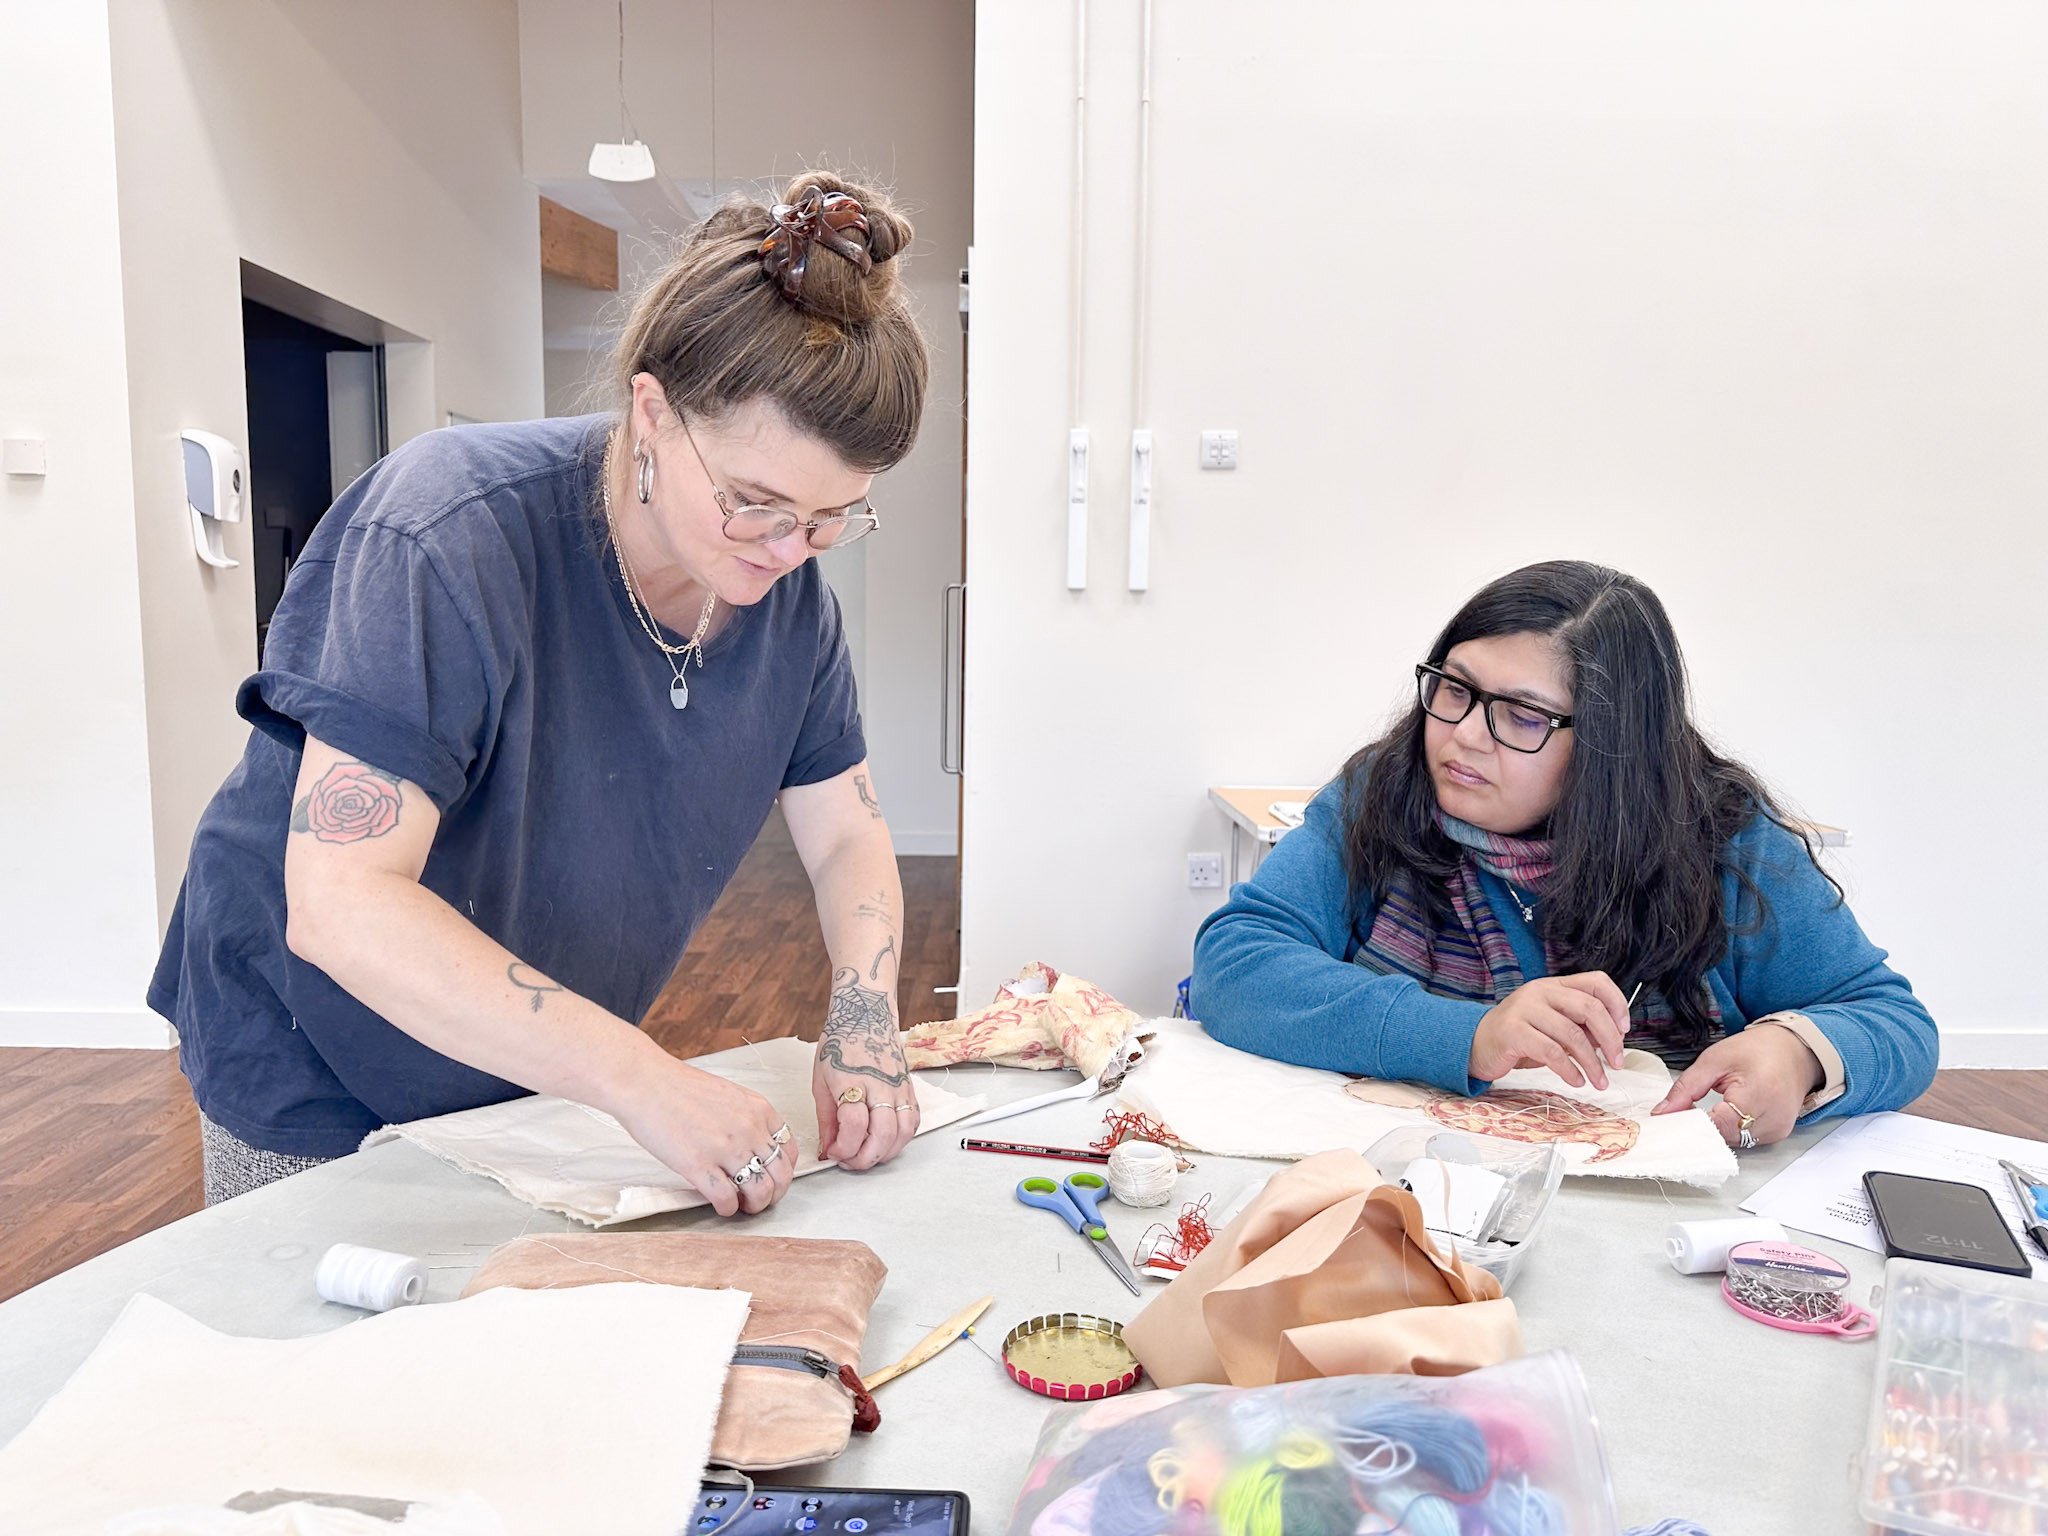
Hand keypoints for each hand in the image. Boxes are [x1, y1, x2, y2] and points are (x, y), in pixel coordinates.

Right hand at [610, 1058, 795, 1216]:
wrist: (645, 1083)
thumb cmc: (678, 1087)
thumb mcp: (728, 1095)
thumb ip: (746, 1119)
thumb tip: (753, 1147)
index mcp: (758, 1109)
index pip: (789, 1150)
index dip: (783, 1171)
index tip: (773, 1179)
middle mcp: (748, 1129)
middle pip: (780, 1175)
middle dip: (774, 1194)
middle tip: (761, 1199)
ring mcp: (725, 1148)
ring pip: (760, 1191)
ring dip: (754, 1206)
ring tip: (742, 1206)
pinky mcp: (698, 1165)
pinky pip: (726, 1199)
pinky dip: (727, 1209)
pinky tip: (720, 1206)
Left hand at [811, 966, 919, 1169]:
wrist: (865, 1013)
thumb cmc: (840, 1042)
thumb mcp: (820, 1080)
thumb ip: (825, 1118)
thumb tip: (828, 1148)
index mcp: (851, 1080)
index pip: (853, 1124)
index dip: (843, 1147)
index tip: (834, 1152)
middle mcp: (878, 1084)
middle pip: (882, 1134)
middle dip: (865, 1158)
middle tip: (851, 1162)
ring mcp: (897, 1086)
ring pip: (903, 1132)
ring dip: (886, 1153)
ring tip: (868, 1155)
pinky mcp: (909, 1088)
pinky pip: (914, 1120)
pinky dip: (902, 1138)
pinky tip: (886, 1141)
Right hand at [1470, 972, 1629, 1089]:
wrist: (1474, 1043)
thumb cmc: (1519, 1037)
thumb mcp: (1552, 1027)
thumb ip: (1580, 1028)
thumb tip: (1613, 1040)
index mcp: (1553, 986)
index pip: (1596, 982)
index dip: (1617, 1004)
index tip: (1624, 1030)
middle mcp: (1540, 991)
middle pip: (1589, 1008)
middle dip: (1610, 1039)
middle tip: (1617, 1063)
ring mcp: (1524, 1009)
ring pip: (1572, 1034)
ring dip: (1591, 1063)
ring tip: (1599, 1081)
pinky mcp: (1512, 1031)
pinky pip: (1551, 1052)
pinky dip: (1569, 1070)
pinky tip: (1576, 1081)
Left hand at [1651, 1025, 1820, 1147]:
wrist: (1794, 1051)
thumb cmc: (1757, 1050)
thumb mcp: (1714, 1060)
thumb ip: (1686, 1089)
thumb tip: (1662, 1113)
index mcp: (1759, 1094)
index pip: (1717, 1125)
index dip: (1692, 1125)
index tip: (1672, 1119)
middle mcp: (1773, 1118)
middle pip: (1724, 1136)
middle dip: (1702, 1127)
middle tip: (1687, 1110)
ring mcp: (1778, 1129)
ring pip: (1734, 1141)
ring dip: (1718, 1129)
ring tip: (1716, 1104)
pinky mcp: (1779, 1134)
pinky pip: (1747, 1140)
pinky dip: (1733, 1129)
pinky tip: (1731, 1112)